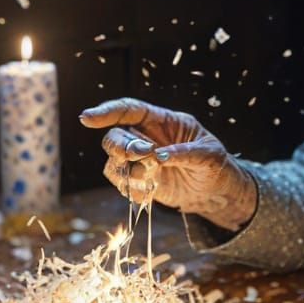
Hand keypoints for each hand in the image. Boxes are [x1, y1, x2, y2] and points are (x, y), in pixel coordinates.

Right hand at [79, 98, 256, 229]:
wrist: (216, 192)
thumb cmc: (215, 164)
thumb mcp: (208, 154)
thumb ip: (184, 152)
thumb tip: (159, 155)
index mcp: (162, 121)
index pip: (129, 110)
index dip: (107, 111)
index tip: (87, 118)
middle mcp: (145, 137)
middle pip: (116, 136)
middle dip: (123, 146)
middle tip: (145, 155)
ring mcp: (140, 160)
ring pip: (114, 158)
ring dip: (127, 169)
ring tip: (152, 177)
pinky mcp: (139, 180)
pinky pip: (120, 180)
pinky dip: (128, 186)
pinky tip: (146, 192)